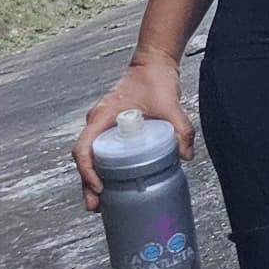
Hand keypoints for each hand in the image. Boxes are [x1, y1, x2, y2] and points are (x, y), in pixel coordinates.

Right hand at [71, 57, 189, 209]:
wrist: (153, 62)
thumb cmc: (154, 78)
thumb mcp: (169, 104)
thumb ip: (180, 128)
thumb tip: (185, 156)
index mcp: (101, 117)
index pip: (83, 149)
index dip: (87, 171)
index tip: (98, 187)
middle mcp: (97, 122)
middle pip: (84, 158)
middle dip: (87, 184)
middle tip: (96, 207)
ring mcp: (102, 125)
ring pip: (91, 156)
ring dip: (93, 178)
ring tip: (102, 202)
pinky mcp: (112, 127)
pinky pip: (102, 150)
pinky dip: (104, 167)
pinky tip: (114, 182)